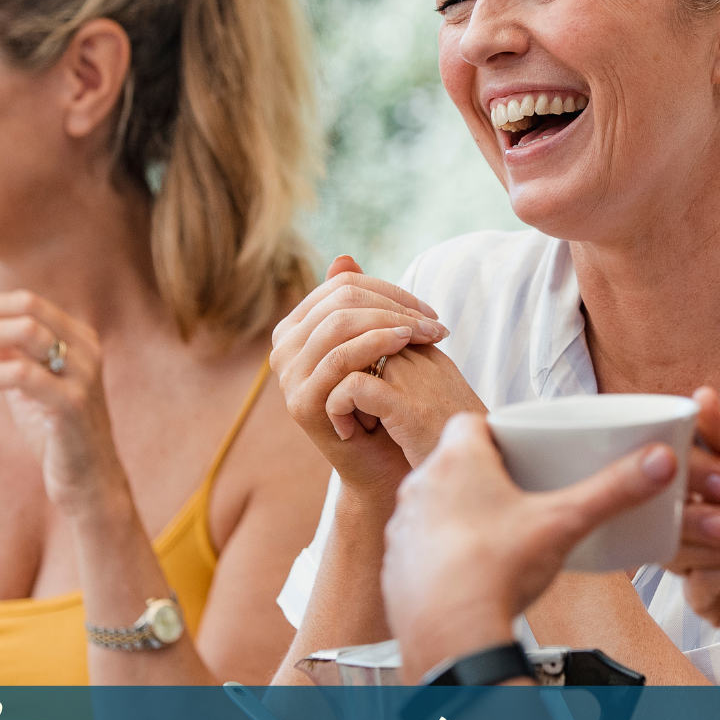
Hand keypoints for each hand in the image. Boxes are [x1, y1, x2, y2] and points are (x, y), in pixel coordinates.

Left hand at [0, 290, 129, 514]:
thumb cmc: (54, 433)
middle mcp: (87, 348)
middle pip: (27, 307)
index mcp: (79, 338)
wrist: (87, 481)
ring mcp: (83, 374)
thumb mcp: (27, 386)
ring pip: (26, 333)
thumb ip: (6, 355)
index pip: (27, 302)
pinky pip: (23, 375)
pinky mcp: (73, 403)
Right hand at [270, 255, 453, 497]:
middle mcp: (283, 349)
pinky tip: (406, 345)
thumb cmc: (384, 399)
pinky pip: (341, 358)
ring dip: (392, 323)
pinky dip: (376, 345)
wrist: (385, 462)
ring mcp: (288, 376)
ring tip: (427, 335)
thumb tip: (344, 257)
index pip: (342, 285)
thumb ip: (357, 303)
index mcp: (296, 328)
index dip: (389, 289)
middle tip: (435, 324)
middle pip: (342, 300)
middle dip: (395, 306)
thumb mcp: (375, 345)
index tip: (428, 310)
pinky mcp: (302, 402)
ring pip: (341, 325)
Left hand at [383, 413, 676, 677]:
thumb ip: (613, 490)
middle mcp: (421, 487)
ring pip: (435, 506)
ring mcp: (404, 528)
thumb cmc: (497, 571)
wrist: (450, 636)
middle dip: (486, 475)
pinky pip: (420, 548)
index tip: (523, 447)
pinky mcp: (396, 568)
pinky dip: (443, 554)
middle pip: (455, 464)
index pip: (471, 422)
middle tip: (521, 493)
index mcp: (457, 461)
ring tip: (498, 536)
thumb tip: (658, 462)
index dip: (498, 432)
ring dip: (460, 514)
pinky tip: (471, 572)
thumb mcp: (565, 522)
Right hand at [670, 388, 719, 655]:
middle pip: (663, 513)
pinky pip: (702, 587)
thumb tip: (700, 398)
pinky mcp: (715, 603)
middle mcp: (705, 522)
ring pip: (675, 551)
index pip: (676, 466)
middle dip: (695, 514)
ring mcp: (706, 563)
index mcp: (718, 484)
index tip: (719, 476)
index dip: (685, 468)